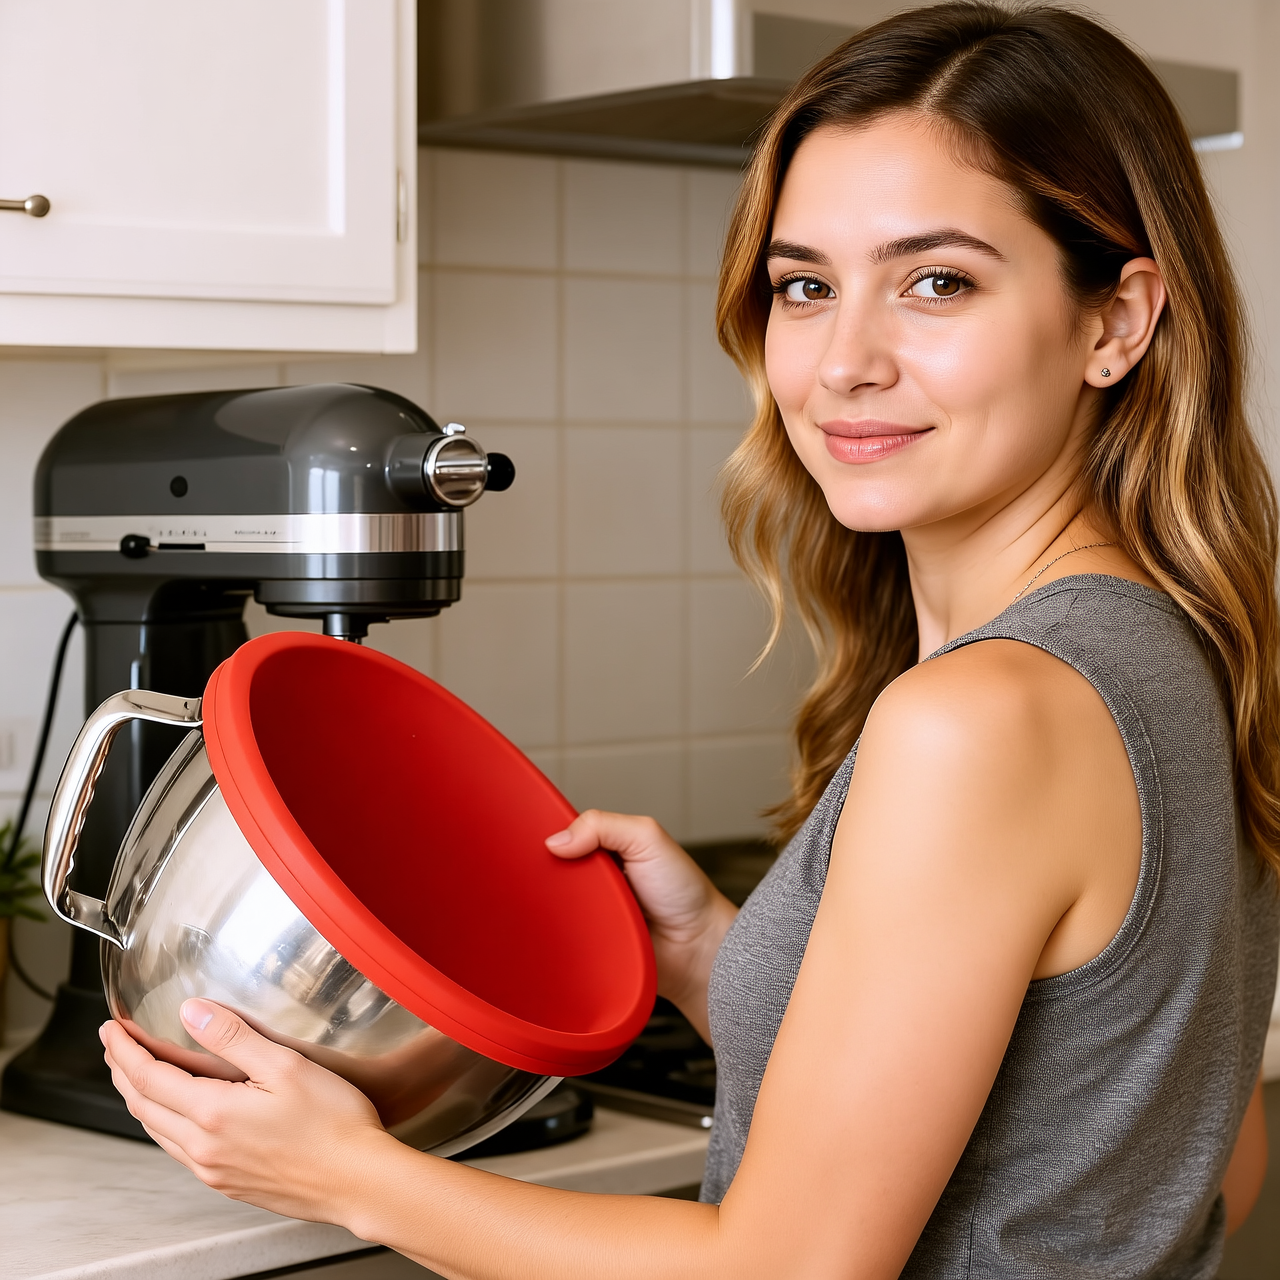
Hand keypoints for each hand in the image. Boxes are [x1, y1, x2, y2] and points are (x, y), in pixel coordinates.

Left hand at [100, 1000, 393, 1222]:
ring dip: (140, 1099)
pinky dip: (163, 1123)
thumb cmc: (333, 1124)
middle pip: (143, 1106)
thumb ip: (233, 1037)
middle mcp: (203, 1148)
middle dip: (123, 1072)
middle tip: (115, 1047)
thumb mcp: (285, 1065)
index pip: (148, 1077)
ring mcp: (214, 1171)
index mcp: (212, 1114)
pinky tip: (177, 1115)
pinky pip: (179, 1150)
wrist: (358, 1180)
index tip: (110, 1029)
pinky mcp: (229, 1183)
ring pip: (158, 1131)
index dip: (124, 1050)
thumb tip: (191, 1013)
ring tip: (138, 1075)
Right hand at [546, 811, 736, 1035]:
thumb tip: (558, 840)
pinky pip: (562, 938)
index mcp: (607, 848)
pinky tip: (557, 932)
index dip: (553, 837)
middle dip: (549, 874)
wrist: (696, 947)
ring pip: (554, 906)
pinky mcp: (587, 944)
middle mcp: (596, 879)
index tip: (538, 843)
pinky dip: (559, 935)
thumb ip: (604, 826)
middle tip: (551, 878)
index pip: (567, 836)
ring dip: (553, 906)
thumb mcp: (647, 838)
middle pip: (555, 871)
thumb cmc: (683, 892)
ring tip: (556, 907)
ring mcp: (590, 912)